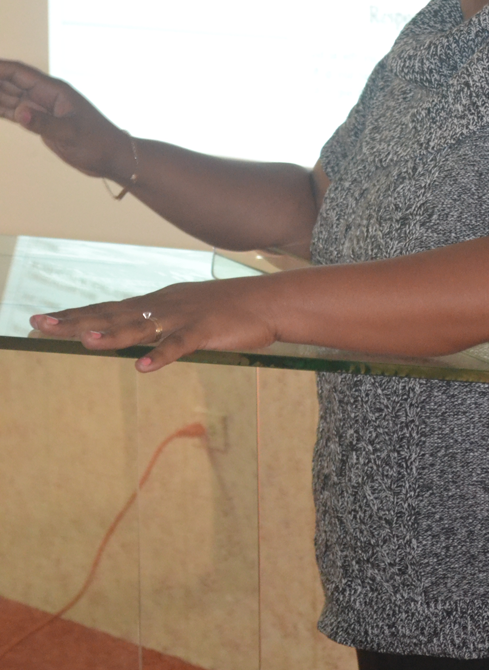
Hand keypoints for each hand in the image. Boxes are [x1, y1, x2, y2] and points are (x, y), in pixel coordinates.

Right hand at [0, 60, 131, 179]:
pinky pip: (14, 111)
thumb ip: (44, 124)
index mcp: (54, 91)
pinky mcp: (40, 122)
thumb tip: (19, 112)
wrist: (111, 157)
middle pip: (9, 81)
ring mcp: (42, 109)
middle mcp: (45, 96)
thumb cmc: (97, 144)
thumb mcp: (71, 135)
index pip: (18, 72)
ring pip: (8, 96)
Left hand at [30, 276, 278, 372]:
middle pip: (113, 314)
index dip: (75, 314)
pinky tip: (144, 368)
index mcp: (156, 302)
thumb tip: (131, 332)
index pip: (108, 308)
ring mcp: (183, 317)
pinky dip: (161, 355)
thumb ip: (157, 322)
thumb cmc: (227, 310)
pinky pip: (179, 346)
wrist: (268, 302)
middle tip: (40, 324)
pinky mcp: (205, 331)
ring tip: (84, 341)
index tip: (42, 320)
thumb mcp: (184, 312)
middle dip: (76, 320)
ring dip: (112, 334)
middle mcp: (162, 306)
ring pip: (141, 327)